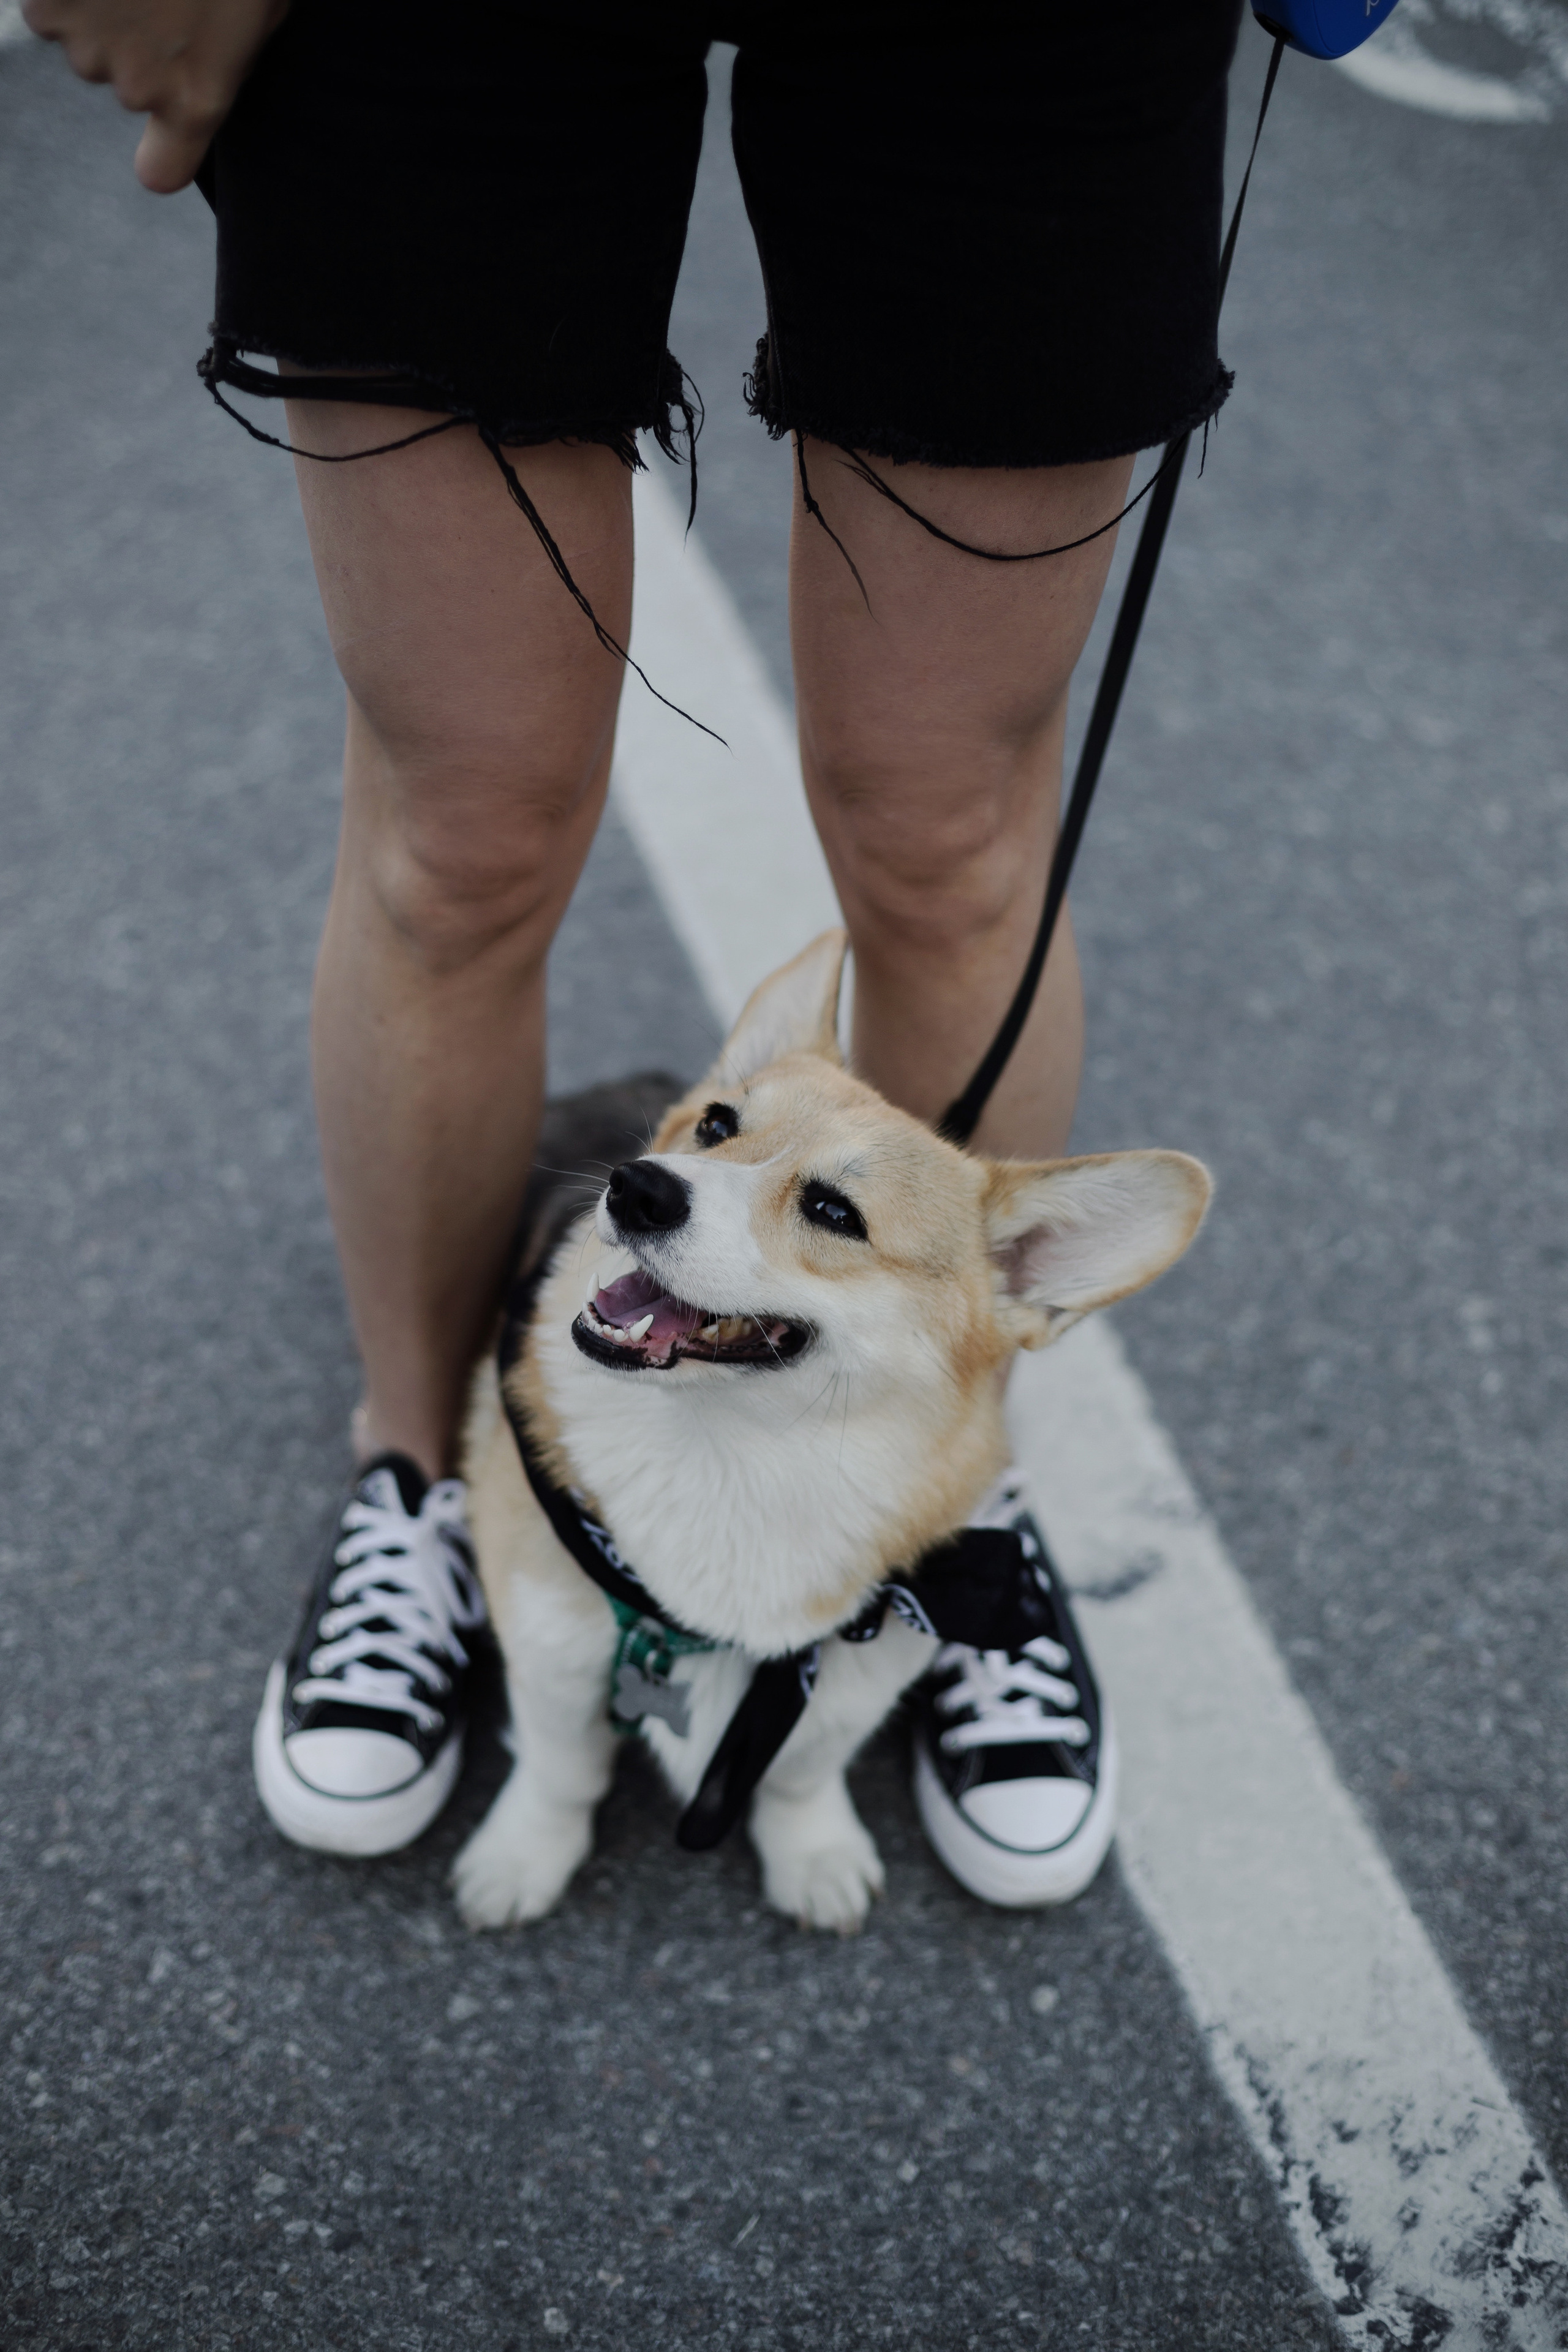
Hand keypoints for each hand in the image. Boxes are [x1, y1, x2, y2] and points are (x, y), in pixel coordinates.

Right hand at [21, 0, 290, 191]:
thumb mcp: (261, 9)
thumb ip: (229, 52)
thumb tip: (212, 59)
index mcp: (198, 98)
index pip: (166, 168)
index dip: (162, 152)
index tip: (160, 134)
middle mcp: (138, 89)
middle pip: (124, 81)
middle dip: (138, 40)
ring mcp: (86, 47)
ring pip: (83, 38)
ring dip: (100, 6)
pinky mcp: (45, 6)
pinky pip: (48, 4)